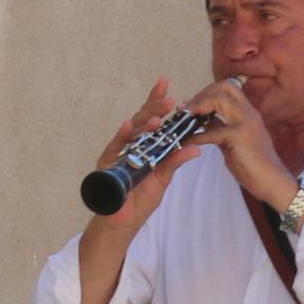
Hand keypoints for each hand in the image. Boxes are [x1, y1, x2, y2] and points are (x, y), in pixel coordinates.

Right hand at [88, 82, 189, 229]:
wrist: (123, 220)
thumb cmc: (140, 196)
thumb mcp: (163, 177)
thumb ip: (175, 161)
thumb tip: (196, 148)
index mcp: (142, 144)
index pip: (151, 118)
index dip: (157, 101)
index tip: (166, 83)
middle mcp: (128, 145)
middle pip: (141, 121)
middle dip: (153, 108)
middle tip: (169, 98)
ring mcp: (116, 153)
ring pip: (130, 133)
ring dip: (144, 124)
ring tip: (158, 118)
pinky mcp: (107, 164)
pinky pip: (114, 148)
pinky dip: (121, 136)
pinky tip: (128, 125)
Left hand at [189, 78, 292, 211]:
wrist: (271, 181)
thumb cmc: (254, 165)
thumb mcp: (234, 140)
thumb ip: (220, 127)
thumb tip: (203, 120)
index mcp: (248, 113)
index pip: (228, 88)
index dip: (208, 92)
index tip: (193, 104)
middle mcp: (249, 113)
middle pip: (224, 87)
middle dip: (201, 94)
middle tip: (186, 109)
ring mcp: (246, 122)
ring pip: (219, 99)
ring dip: (198, 106)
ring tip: (184, 118)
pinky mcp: (239, 136)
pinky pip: (211, 130)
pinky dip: (196, 135)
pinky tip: (187, 142)